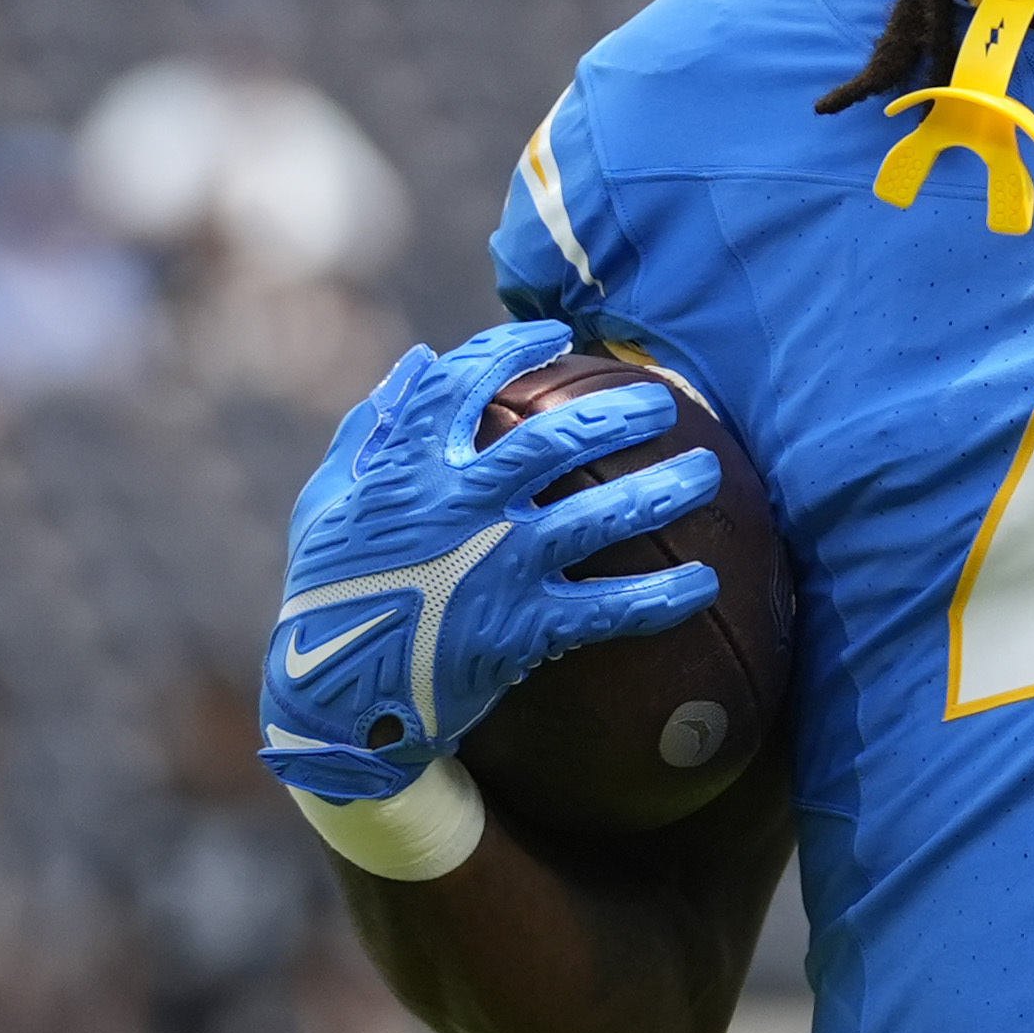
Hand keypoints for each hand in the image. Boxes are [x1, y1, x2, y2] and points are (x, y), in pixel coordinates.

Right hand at [259, 321, 720, 809]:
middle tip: (661, 405)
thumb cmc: (325, 593)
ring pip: (596, 517)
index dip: (513, 350)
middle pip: (553, 442)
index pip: (466, 384)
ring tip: (708, 473)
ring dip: (659, 491)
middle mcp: (459, 506)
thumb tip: (417, 363)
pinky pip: (606, 608)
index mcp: (408, 467)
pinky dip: (660, 597)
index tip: (555, 334)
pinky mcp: (518, 628)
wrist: (330, 697)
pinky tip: (704, 585)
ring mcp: (494, 566)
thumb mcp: (325, 502)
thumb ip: (370, 431)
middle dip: (615, 415)